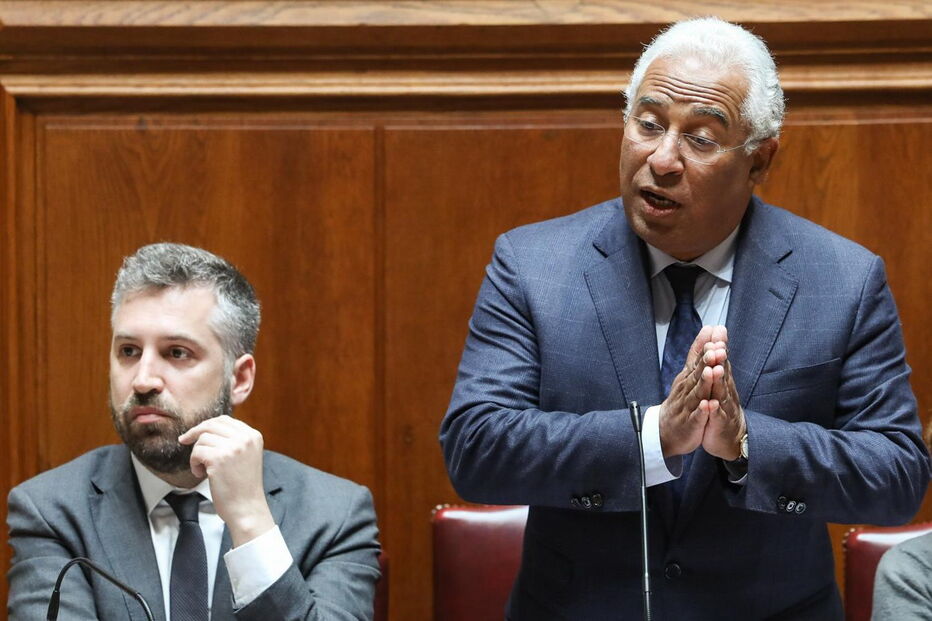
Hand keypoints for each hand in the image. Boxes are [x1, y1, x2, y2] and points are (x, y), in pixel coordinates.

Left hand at [179, 415, 274, 546]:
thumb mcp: (245, 456)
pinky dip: (194, 463)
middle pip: (211, 425)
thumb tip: (206, 428)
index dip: (207, 425)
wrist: (246, 508)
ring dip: (196, 454)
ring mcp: (233, 447)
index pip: (225, 420)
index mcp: (253, 436)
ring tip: (203, 469)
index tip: (194, 434)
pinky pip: (196, 452)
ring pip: (202, 439)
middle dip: (195, 433)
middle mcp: (245, 438)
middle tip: (184, 441)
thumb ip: (233, 440)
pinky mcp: (219, 458)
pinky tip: (201, 474)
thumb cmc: (242, 486)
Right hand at [659, 326, 716, 457]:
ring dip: (705, 382)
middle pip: (697, 373)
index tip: (714, 331)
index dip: (706, 346)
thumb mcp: (688, 374)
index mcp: (688, 377)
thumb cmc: (680, 401)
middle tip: (716, 348)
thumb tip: (708, 329)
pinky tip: (708, 405)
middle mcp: (686, 389)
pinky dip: (702, 411)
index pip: (697, 358)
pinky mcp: (690, 423)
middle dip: (707, 361)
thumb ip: (698, 352)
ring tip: (711, 371)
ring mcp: (687, 406)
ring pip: (697, 392)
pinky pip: (696, 416)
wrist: (665, 430)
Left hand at [701, 326, 745, 460]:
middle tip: (717, 345)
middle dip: (719, 359)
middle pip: (722, 373)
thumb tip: (718, 336)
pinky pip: (717, 417)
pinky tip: (711, 405)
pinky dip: (714, 411)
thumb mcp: (719, 382)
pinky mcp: (720, 424)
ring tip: (715, 370)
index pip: (720, 360)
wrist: (730, 437)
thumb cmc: (722, 406)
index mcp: (722, 381)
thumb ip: (718, 360)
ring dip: (718, 381)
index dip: (719, 345)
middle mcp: (726, 391)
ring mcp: (724, 407)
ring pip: (721, 393)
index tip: (717, 330)